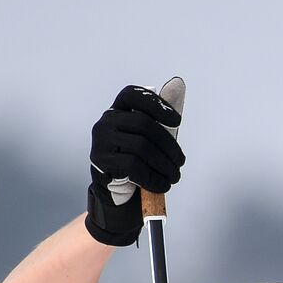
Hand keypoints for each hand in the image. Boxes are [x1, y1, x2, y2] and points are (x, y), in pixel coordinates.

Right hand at [85, 77, 185, 245]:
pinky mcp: (101, 161)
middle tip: (181, 162)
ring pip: (141, 147)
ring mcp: (101, 141)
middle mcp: (106, 121)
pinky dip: (154, 177)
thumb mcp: (150, 141)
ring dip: (165, 165)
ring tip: (174, 176)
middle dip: (169, 145)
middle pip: (144, 124)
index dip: (157, 104)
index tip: (177, 121)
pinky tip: (163, 185)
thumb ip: (161, 122)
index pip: (133, 95)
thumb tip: (178, 89)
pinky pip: (134, 166)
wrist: (115, 192)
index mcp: (118, 111)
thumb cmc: (137, 162)